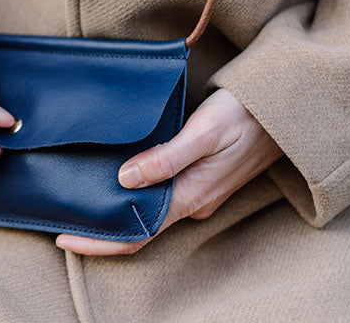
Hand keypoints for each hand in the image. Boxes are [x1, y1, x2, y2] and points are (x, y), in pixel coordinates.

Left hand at [55, 88, 283, 254]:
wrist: (285, 108)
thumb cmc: (243, 114)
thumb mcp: (203, 132)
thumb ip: (166, 158)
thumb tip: (124, 180)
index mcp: (190, 196)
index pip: (138, 233)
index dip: (100, 241)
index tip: (65, 238)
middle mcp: (193, 201)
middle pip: (141, 226)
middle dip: (103, 228)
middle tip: (64, 218)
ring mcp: (199, 191)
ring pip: (151, 210)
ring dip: (119, 210)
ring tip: (82, 198)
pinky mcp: (202, 177)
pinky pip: (163, 194)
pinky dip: (137, 193)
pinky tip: (118, 179)